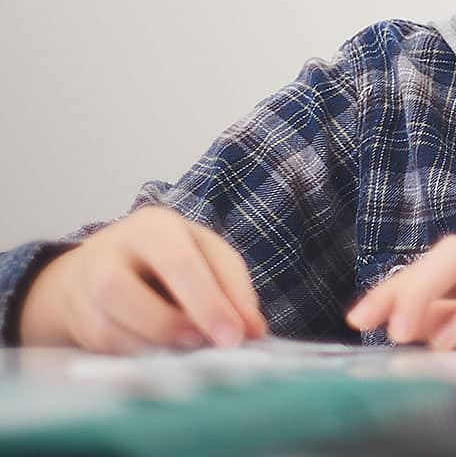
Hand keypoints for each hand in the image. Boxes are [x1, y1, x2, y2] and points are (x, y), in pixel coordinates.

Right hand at [19, 206, 267, 352]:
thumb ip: (233, 287)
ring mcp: (83, 287)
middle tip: (210, 346)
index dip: (208, 303)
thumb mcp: (207, 255)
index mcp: (153, 226)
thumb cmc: (169, 257)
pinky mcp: (75, 320)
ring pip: (108, 327)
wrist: (104, 264)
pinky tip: (159, 353)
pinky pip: (103, 347)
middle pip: (125, 293)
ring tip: (187, 350)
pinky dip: (136, 355)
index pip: (179, 263)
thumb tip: (253, 328)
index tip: (235, 337)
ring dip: (153, 345)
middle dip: (173, 325)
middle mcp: (108, 252)